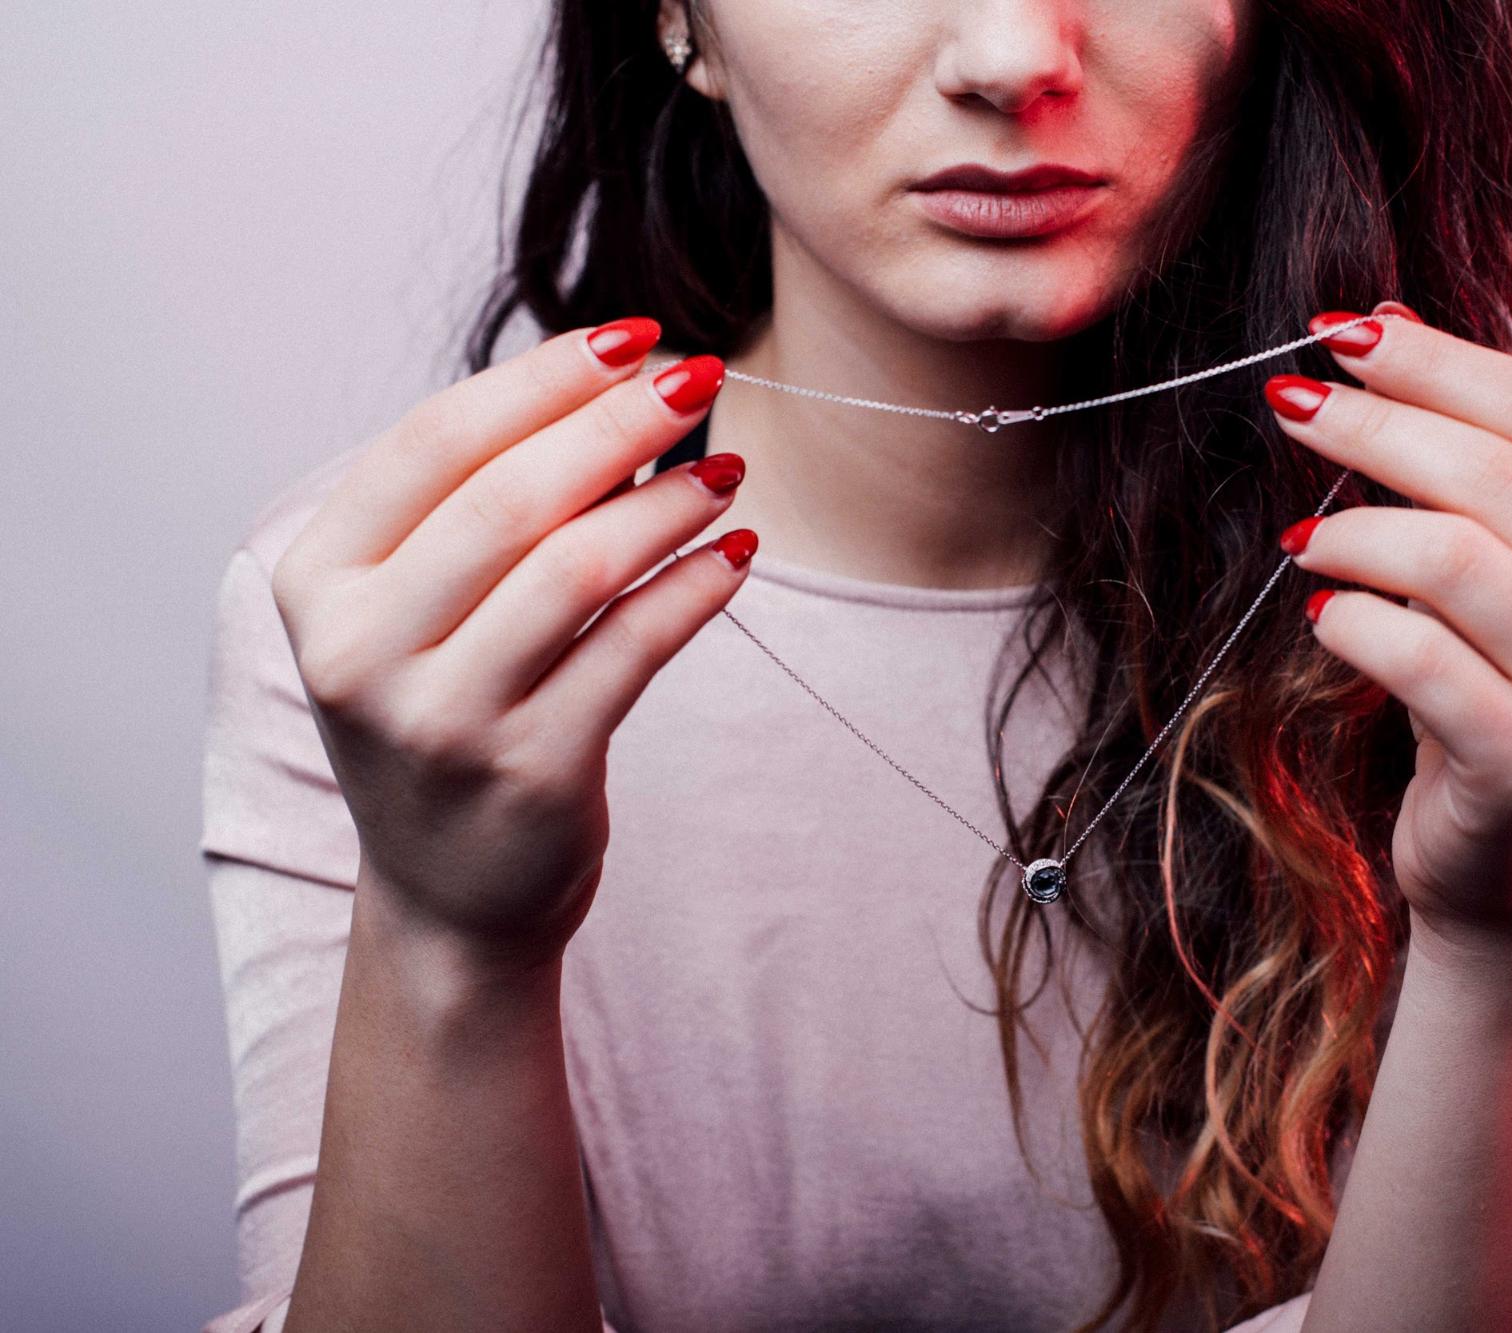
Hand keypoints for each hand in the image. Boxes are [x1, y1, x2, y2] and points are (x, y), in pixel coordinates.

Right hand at [270, 319, 751, 972]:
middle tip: (701, 374)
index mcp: (319, 582)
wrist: (446, 894)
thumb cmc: (444, 715)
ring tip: (726, 471)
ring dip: (667, 503)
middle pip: (509, 497)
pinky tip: (737, 552)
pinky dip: (696, 589)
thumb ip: (472, 509)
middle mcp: (362, 649)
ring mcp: (444, 718)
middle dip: (618, 420)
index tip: (630, 334)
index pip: (432, 443)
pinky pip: (634, 649)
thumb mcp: (411, 611)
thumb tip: (609, 388)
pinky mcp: (532, 770)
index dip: (541, 377)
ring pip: (577, 568)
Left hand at [1264, 303, 1511, 945]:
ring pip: (1449, 557)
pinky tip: (1320, 614)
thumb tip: (1381, 319)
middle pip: (1491, 473)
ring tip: (1302, 538)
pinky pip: (1412, 656)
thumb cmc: (1505, 689)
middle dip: (1372, 423)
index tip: (1338, 332)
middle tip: (1290, 404)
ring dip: (1351, 529)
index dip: (1433, 360)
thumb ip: (1478, 454)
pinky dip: (1346, 620)